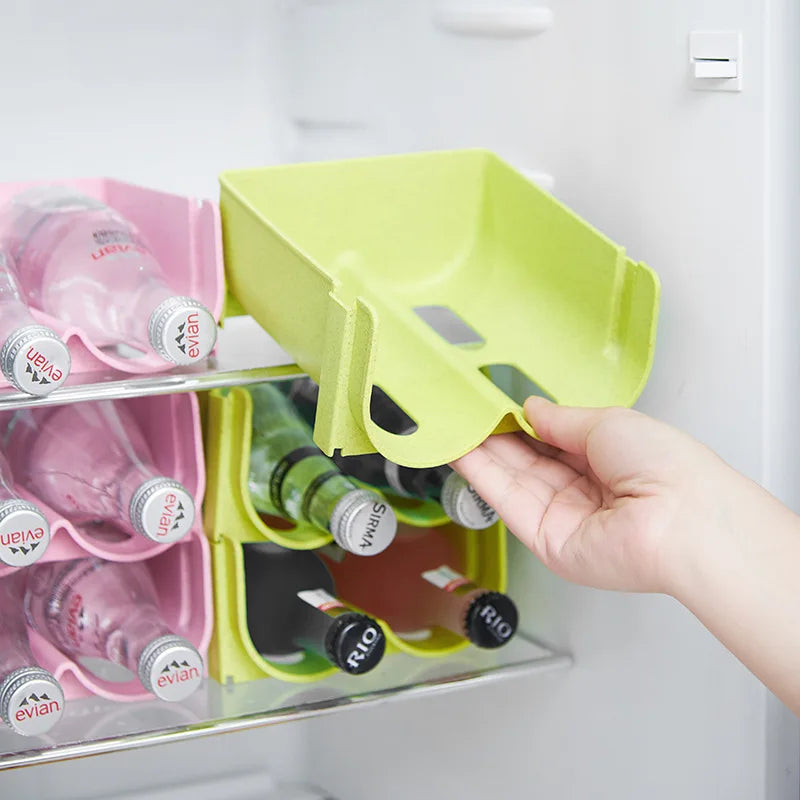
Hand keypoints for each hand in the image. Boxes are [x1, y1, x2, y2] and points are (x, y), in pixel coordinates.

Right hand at [451, 396, 748, 593]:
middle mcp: (585, 490)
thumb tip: (530, 407)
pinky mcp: (546, 541)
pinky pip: (509, 503)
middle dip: (494, 436)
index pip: (553, 440)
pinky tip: (459, 450)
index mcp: (607, 460)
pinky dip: (481, 476)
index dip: (521, 423)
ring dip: (479, 452)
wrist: (682, 519)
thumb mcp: (607, 423)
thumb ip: (560, 419)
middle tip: (461, 409)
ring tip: (449, 422)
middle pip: (529, 461)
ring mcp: (564, 518)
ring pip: (513, 480)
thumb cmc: (663, 465)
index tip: (491, 402)